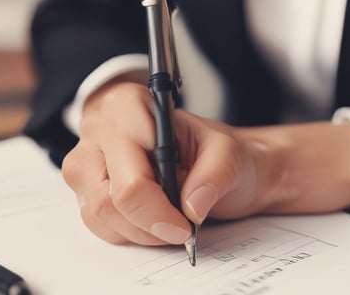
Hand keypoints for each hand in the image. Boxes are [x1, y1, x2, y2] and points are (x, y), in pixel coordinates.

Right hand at [63, 81, 349, 245]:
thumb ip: (217, 176)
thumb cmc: (249, 158)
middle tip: (178, 233)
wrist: (256, 169)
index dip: (145, 199)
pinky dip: (126, 236)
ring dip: (129, 230)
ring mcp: (110, 164)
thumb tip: (189, 207)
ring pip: (93, 208)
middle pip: (96, 187)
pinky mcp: (114, 192)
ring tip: (171, 230)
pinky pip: (101, 222)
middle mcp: (116, 135)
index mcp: (142, 113)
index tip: (177, 226)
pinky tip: (156, 232)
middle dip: (136, 218)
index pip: (122, 160)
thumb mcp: (243, 160)